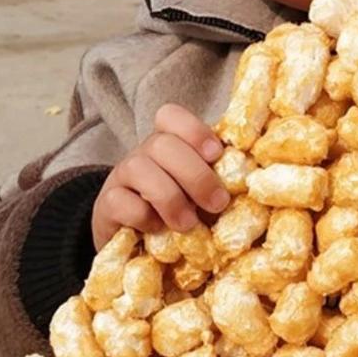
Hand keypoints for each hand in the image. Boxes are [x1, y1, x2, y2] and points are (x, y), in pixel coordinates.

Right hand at [92, 103, 228, 249]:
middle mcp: (144, 153)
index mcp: (170, 143)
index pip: (170, 115)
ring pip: (138, 167)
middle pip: (162, 143)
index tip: (216, 154)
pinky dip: (143, 216)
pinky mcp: (106, 205)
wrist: (135, 241)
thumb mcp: (201, 193)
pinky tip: (157, 230)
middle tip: (217, 204)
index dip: (194, 130)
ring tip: (188, 225)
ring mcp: (122, 176)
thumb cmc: (181, 211)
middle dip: (195, 174)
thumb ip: (219, 180)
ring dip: (170, 198)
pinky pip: (120, 201)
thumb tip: (251, 182)